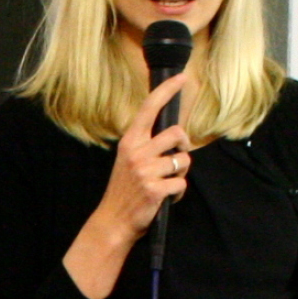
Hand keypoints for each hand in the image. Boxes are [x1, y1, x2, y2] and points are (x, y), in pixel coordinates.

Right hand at [92, 71, 193, 235]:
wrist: (114, 220)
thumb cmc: (125, 189)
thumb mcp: (128, 160)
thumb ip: (146, 144)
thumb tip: (174, 133)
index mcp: (130, 141)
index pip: (149, 108)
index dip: (167, 91)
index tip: (183, 78)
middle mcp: (137, 152)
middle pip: (177, 134)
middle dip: (183, 145)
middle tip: (175, 158)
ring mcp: (145, 171)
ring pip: (183, 160)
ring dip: (181, 172)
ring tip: (167, 181)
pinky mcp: (155, 189)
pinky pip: (182, 183)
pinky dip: (179, 192)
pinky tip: (166, 196)